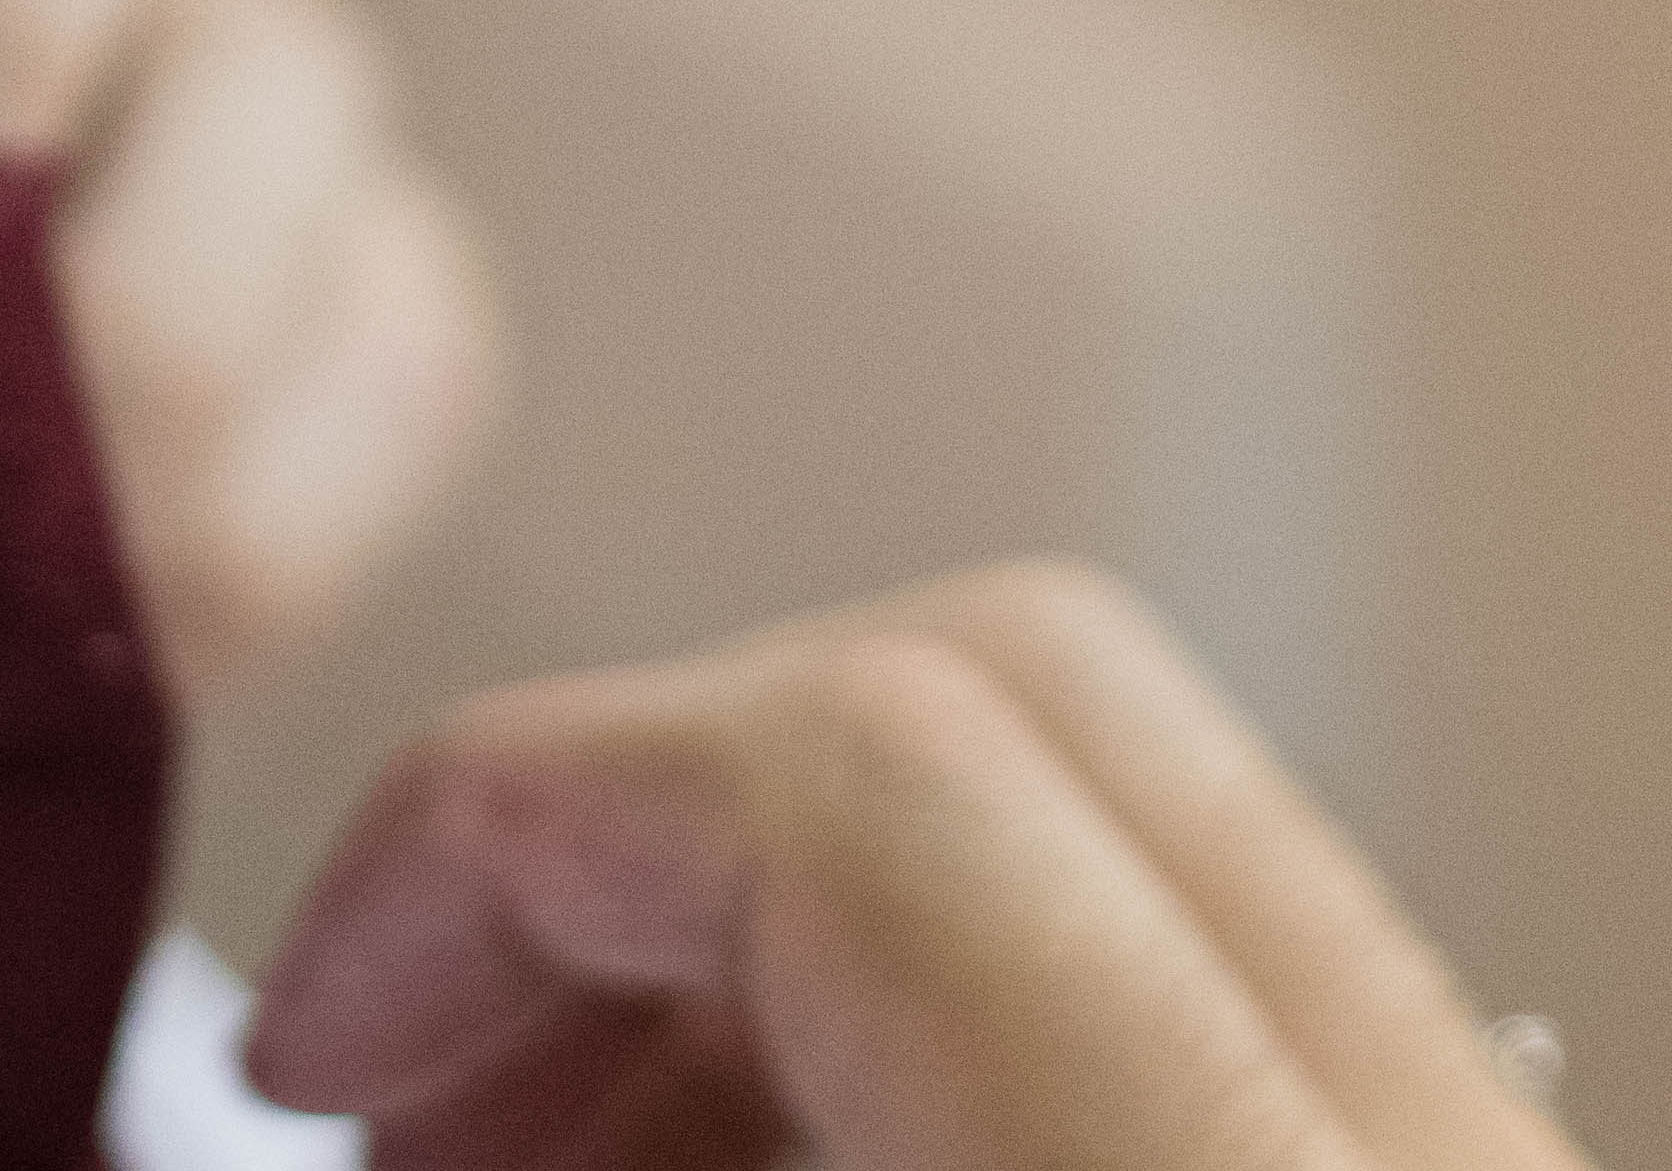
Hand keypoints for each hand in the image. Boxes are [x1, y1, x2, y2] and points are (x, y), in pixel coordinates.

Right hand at [248, 561, 1586, 1170]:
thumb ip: (549, 1162)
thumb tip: (338, 1042)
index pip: (868, 780)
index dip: (508, 828)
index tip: (325, 1019)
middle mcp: (1443, 1154)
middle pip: (1007, 705)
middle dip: (632, 834)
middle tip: (411, 1081)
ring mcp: (1504, 1163)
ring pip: (1124, 826)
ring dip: (768, 933)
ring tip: (540, 1164)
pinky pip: (1210, 998)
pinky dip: (936, 1039)